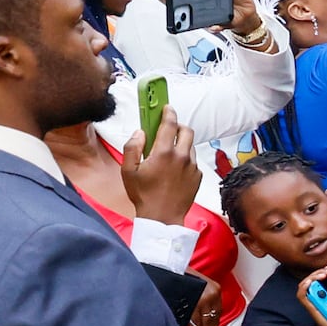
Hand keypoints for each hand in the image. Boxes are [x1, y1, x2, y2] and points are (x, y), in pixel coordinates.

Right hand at [124, 111, 202, 226]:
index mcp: (164, 153)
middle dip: (178, 125)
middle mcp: (182, 157)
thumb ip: (132, 147)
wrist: (162, 218)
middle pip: (187, 130)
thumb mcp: (128, 171)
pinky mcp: (198, 176)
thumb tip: (140, 133)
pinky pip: (193, 160)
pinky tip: (174, 168)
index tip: (166, 107)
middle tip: (168, 129)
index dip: (168, 112)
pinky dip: (185, 158)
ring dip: (181, 143)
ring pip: (190, 145)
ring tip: (169, 151)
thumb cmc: (143, 195)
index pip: (170, 123)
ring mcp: (192, 167)